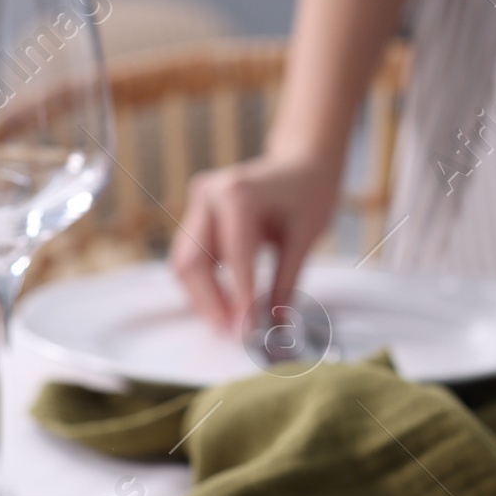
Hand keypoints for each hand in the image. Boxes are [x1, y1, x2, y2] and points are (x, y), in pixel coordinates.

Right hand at [170, 150, 341, 336]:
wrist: (303, 160)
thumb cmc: (310, 192)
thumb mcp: (305, 238)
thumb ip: (285, 284)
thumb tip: (275, 330)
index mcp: (239, 193)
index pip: (235, 258)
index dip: (240, 300)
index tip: (249, 334)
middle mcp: (209, 193)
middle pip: (193, 261)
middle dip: (210, 303)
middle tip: (234, 335)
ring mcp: (198, 201)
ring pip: (185, 262)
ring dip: (203, 297)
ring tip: (231, 324)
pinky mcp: (197, 213)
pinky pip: (191, 255)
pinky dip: (205, 283)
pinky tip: (226, 305)